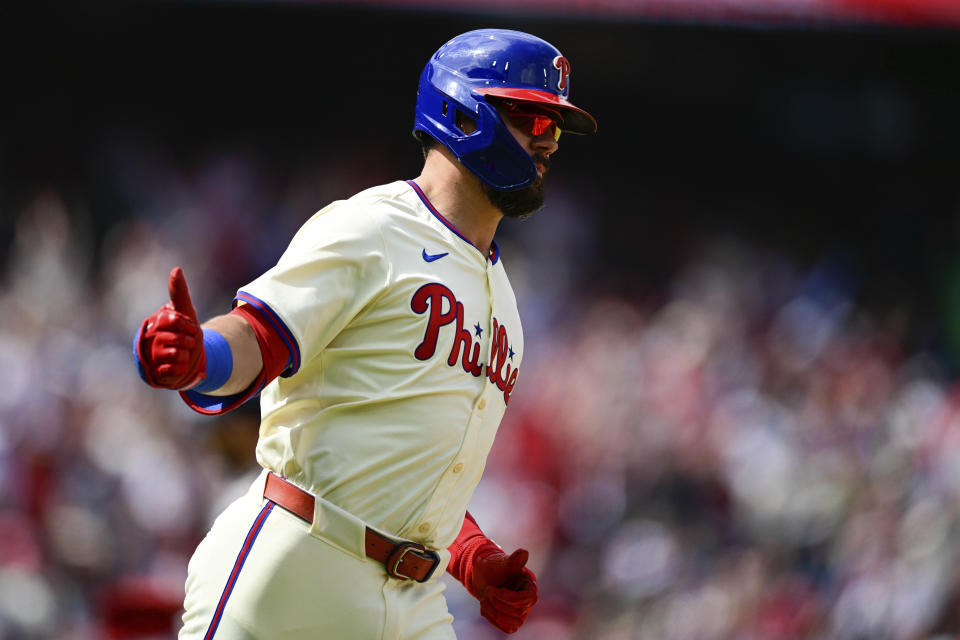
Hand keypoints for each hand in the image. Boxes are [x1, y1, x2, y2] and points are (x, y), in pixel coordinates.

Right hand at [134, 267, 205, 389]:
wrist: (189, 359)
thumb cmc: (185, 332)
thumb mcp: (186, 312)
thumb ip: (180, 292)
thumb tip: (176, 269)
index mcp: (155, 322)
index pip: (173, 320)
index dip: (188, 325)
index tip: (191, 328)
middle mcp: (149, 338)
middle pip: (178, 339)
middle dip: (190, 341)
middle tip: (188, 343)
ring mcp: (150, 356)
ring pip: (176, 354)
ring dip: (187, 355)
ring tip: (182, 354)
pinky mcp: (155, 374)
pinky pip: (174, 370)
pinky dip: (182, 368)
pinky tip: (179, 366)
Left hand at [470, 548, 538, 633]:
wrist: (482, 576)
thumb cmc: (493, 567)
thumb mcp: (502, 563)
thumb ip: (514, 560)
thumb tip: (524, 553)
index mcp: (530, 585)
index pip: (529, 598)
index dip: (511, 597)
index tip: (495, 589)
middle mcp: (528, 600)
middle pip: (518, 612)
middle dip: (498, 602)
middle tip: (488, 589)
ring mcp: (521, 612)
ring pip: (513, 623)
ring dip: (494, 611)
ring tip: (485, 597)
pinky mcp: (512, 621)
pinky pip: (506, 628)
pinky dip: (492, 618)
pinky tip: (485, 605)